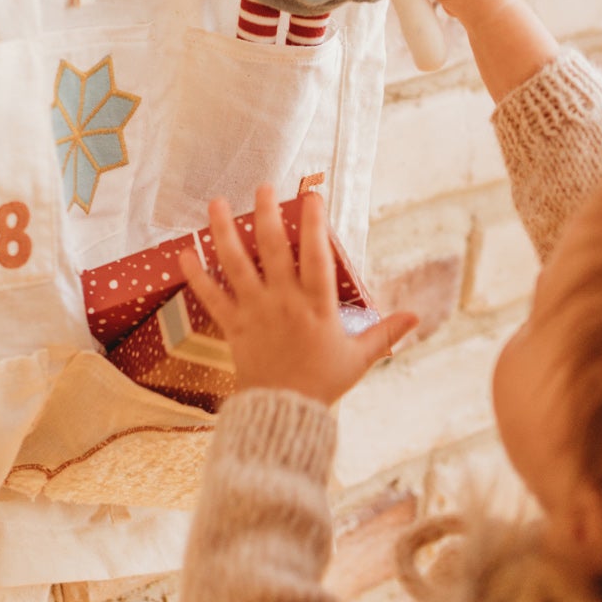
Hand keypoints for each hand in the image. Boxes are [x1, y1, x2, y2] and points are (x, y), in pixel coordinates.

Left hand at [179, 187, 415, 406]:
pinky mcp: (233, 327)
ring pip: (236, 265)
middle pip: (272, 250)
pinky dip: (197, 276)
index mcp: (317, 306)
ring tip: (217, 203)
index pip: (317, 257)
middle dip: (266, 214)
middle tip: (263, 186)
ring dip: (224, 232)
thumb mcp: (360, 358)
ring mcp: (255, 312)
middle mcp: (283, 302)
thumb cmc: (323, 384)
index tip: (312, 196)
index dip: (314, 225)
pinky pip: (212, 298)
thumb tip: (417, 317)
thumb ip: (385, 332)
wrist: (284, 414)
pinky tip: (184, 253)